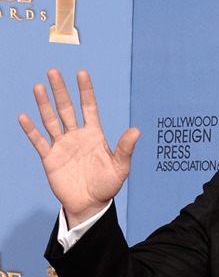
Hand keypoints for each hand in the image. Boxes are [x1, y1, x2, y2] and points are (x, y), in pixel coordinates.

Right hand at [19, 68, 139, 226]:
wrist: (90, 204)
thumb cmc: (107, 186)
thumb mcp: (120, 167)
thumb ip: (125, 148)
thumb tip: (137, 131)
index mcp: (94, 135)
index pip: (89, 107)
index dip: (85, 91)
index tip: (82, 73)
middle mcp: (76, 136)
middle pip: (66, 109)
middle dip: (60, 91)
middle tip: (53, 72)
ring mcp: (62, 146)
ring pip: (51, 120)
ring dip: (44, 104)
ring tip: (39, 87)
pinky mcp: (50, 158)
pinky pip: (38, 141)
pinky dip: (31, 130)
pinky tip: (24, 117)